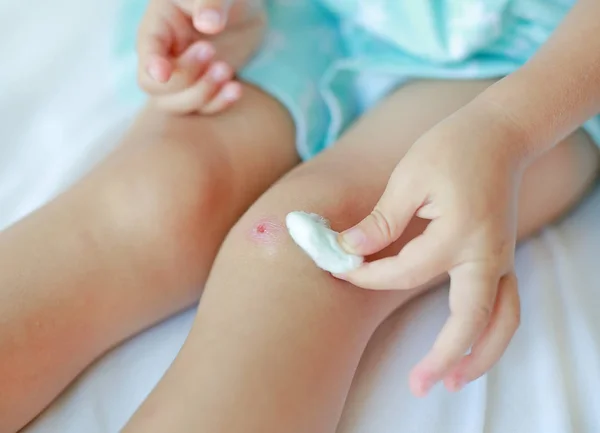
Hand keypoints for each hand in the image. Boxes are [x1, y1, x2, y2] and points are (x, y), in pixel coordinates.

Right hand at [137, 0, 264, 113]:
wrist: (245, 13)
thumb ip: (211, 3)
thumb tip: (208, 24)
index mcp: (158, 25)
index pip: (145, 50)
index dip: (151, 64)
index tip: (163, 72)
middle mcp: (163, 54)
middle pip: (154, 86)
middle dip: (184, 78)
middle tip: (212, 51)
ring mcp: (180, 76)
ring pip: (175, 104)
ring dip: (203, 94)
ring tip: (227, 69)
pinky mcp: (200, 89)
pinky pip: (201, 108)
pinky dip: (218, 103)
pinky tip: (236, 89)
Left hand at [339, 98, 525, 395]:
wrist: (499, 134)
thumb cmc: (451, 148)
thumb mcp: (408, 179)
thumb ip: (380, 222)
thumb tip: (347, 250)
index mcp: (458, 234)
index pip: (403, 272)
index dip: (366, 274)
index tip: (339, 268)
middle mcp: (486, 255)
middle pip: (467, 321)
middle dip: (442, 356)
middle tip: (418, 385)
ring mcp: (501, 259)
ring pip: (500, 323)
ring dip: (479, 357)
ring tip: (451, 382)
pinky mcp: (504, 258)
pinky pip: (507, 307)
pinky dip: (493, 334)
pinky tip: (472, 348)